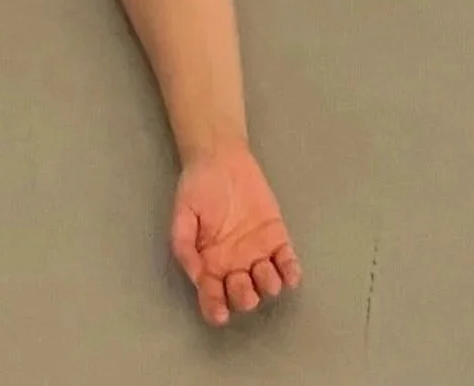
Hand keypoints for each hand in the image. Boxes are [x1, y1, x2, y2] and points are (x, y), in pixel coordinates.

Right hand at [170, 145, 300, 325]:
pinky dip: (291, 271)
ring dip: (268, 285)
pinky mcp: (277, 238)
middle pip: (242, 294)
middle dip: (244, 296)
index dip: (215, 308)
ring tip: (265, 274)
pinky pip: (287, 262)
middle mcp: (234, 264)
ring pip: (267, 283)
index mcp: (209, 263)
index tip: (220, 315)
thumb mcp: (182, 214)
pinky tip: (290, 274)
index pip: (212, 295)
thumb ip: (184, 245)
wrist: (221, 159)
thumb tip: (196, 275)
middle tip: (242, 284)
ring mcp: (258, 253)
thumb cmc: (198, 187)